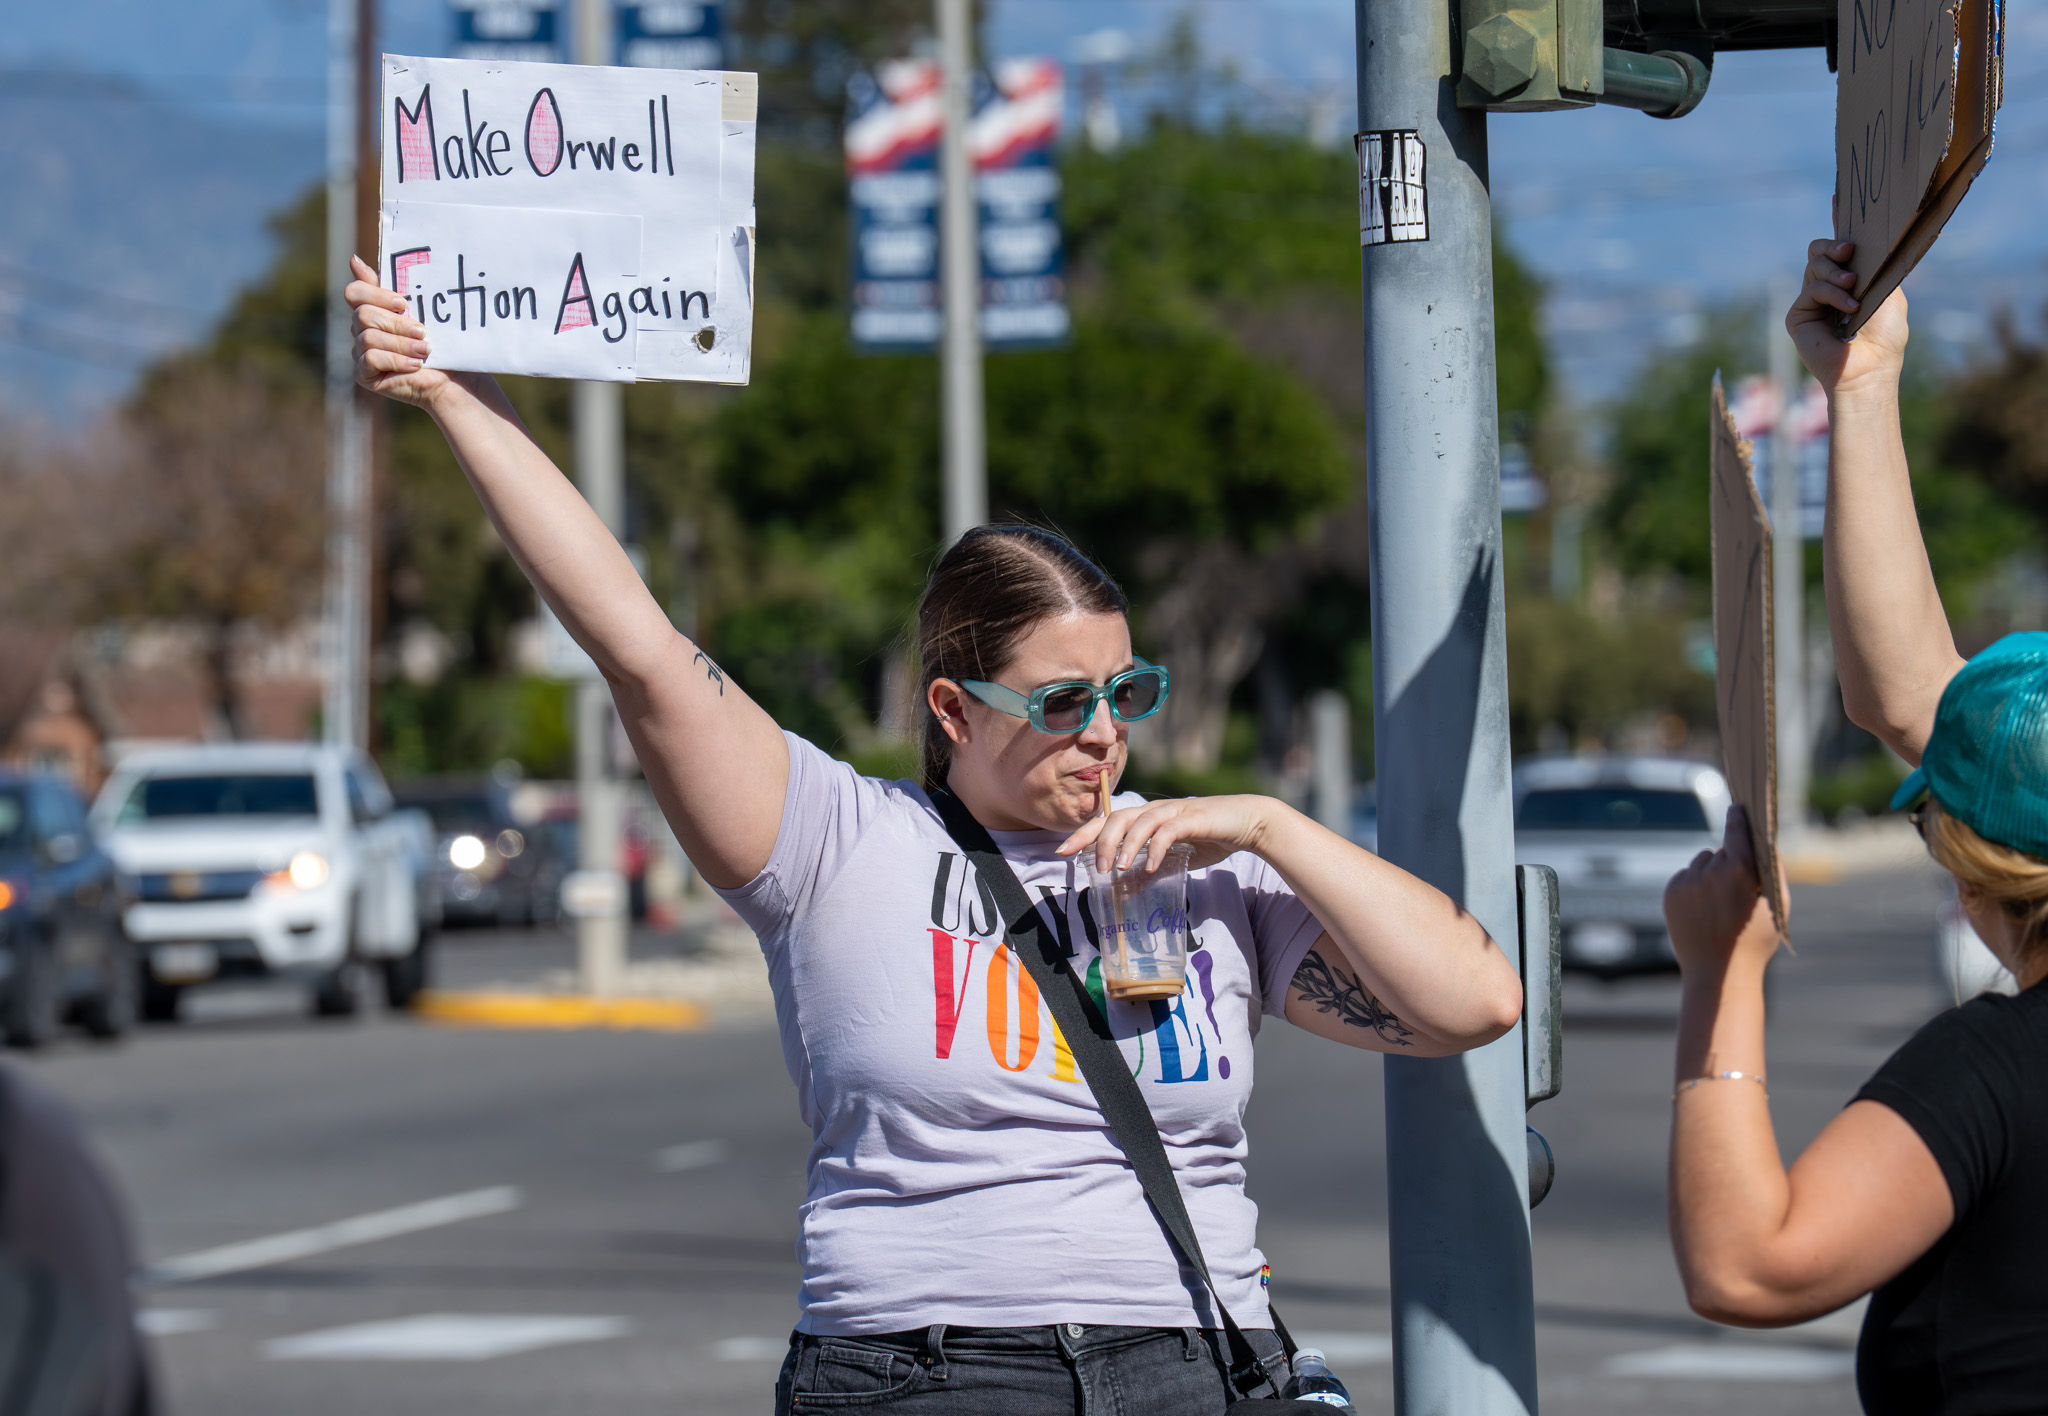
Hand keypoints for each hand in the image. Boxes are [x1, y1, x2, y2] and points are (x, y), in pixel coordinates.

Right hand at [345, 255, 487, 411]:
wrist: (452, 378)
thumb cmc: (439, 342)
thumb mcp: (419, 311)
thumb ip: (392, 286)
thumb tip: (353, 260)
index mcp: (371, 309)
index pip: (355, 292)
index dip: (376, 295)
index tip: (402, 303)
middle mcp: (360, 329)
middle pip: (363, 315)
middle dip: (396, 323)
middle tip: (421, 331)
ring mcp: (359, 352)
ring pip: (368, 338)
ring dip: (401, 344)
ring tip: (424, 350)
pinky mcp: (364, 374)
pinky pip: (370, 359)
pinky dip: (395, 360)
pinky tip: (414, 365)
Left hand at [1055, 795, 1277, 872]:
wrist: (1246, 823)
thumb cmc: (1209, 838)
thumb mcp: (1175, 859)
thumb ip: (1151, 870)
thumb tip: (1127, 890)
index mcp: (1146, 817)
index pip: (1107, 822)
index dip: (1083, 835)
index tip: (1063, 852)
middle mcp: (1155, 810)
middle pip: (1117, 817)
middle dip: (1100, 841)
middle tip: (1096, 866)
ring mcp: (1173, 812)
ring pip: (1139, 821)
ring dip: (1126, 845)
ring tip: (1119, 869)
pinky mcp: (1192, 818)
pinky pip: (1168, 831)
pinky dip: (1156, 849)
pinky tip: (1150, 867)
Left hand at [1664, 806, 1783, 978]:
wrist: (1719, 972)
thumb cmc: (1755, 939)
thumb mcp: (1776, 903)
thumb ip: (1772, 868)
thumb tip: (1764, 840)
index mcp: (1741, 870)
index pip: (1737, 830)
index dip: (1738, 818)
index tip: (1737, 808)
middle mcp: (1711, 871)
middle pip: (1720, 851)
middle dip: (1728, 862)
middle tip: (1736, 889)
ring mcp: (1688, 881)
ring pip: (1701, 862)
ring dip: (1709, 873)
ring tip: (1719, 904)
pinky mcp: (1671, 892)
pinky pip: (1685, 877)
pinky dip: (1693, 886)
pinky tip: (1703, 909)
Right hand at [1788, 239, 1906, 400]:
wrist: (1870, 368)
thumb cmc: (1885, 336)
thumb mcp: (1888, 291)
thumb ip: (1875, 266)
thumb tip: (1861, 241)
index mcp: (1850, 283)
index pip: (1838, 252)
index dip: (1838, 232)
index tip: (1842, 209)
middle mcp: (1828, 290)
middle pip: (1819, 252)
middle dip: (1833, 246)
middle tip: (1849, 251)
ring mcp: (1812, 303)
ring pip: (1814, 266)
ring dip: (1836, 272)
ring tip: (1853, 285)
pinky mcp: (1798, 315)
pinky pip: (1812, 289)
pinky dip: (1832, 293)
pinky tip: (1849, 307)